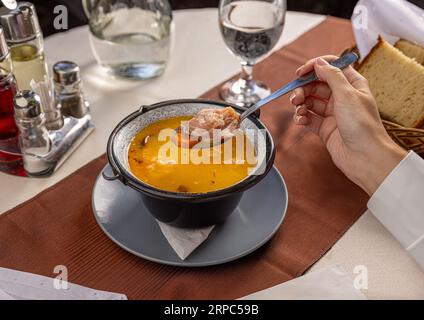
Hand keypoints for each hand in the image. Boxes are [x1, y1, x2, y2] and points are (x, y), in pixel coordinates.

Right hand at [291, 56, 407, 194]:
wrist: (365, 157)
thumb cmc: (362, 125)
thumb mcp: (347, 94)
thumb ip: (332, 76)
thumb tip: (319, 62)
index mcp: (352, 85)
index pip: (331, 67)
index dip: (315, 67)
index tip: (300, 73)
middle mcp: (342, 97)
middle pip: (316, 85)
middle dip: (303, 89)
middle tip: (296, 97)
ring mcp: (332, 113)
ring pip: (310, 101)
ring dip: (300, 103)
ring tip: (298, 110)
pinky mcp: (324, 128)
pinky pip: (308, 117)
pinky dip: (301, 117)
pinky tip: (300, 120)